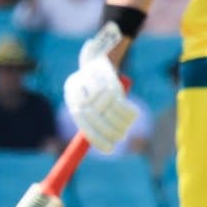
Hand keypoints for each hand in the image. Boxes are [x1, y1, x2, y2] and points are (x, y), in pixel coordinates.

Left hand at [62, 23, 137, 153]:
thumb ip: (92, 119)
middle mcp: (81, 95)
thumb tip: (102, 144)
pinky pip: (122, 104)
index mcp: (74, 101)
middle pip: (100, 121)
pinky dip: (129, 112)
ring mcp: (95, 88)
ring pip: (113, 114)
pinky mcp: (109, 82)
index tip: (110, 150)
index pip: (85, 126)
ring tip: (128, 125)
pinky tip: (133, 114)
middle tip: (122, 137)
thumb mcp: (88, 100)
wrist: (101, 56)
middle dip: (113, 132)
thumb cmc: (94, 84)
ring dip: (123, 122)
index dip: (98, 140)